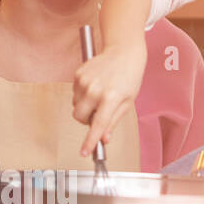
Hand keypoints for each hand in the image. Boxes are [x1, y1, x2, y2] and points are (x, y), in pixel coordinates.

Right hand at [72, 40, 146, 156]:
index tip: (85, 152)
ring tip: (99, 95)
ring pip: (76, 106)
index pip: (98, 125)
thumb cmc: (129, 76)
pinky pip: (74, 94)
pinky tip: (94, 86)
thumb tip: (104, 138)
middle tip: (98, 112)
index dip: (90, 141)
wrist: (123, 52)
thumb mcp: (127, 102)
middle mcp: (95, 90)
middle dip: (86, 120)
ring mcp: (85, 81)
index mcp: (111, 98)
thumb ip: (113, 121)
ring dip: (84, 106)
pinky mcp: (78, 75)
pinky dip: (82, 94)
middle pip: (79, 117)